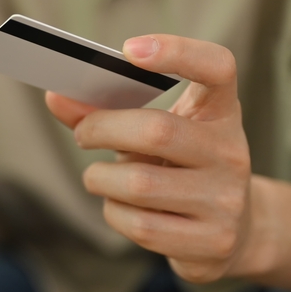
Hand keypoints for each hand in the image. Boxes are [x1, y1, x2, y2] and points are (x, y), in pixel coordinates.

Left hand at [46, 35, 255, 282]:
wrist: (234, 230)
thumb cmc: (178, 168)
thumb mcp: (153, 133)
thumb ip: (105, 113)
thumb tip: (56, 97)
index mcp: (221, 112)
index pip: (217, 67)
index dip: (177, 52)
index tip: (128, 49)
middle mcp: (232, 152)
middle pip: (157, 130)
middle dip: (102, 129)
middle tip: (83, 134)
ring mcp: (227, 200)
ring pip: (139, 184)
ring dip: (101, 179)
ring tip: (100, 178)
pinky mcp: (214, 242)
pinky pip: (140, 226)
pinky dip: (115, 213)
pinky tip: (122, 208)